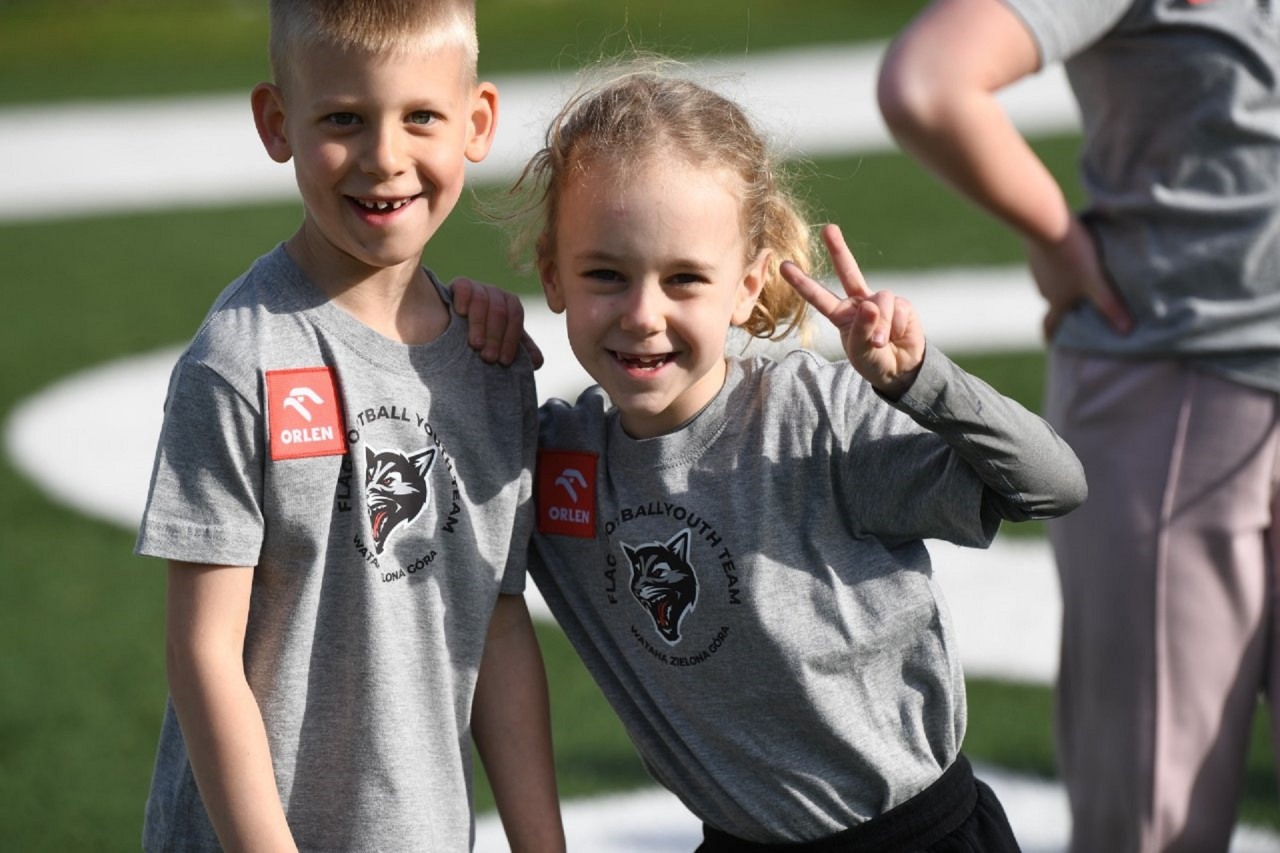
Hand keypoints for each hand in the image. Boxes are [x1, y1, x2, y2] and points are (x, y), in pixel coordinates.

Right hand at [449, 277, 543, 367]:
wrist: (454, 325)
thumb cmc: (484, 337)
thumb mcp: (502, 344)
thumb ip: (521, 352)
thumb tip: (537, 362)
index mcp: (510, 304)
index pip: (515, 318)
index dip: (511, 341)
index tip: (504, 361)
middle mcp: (496, 293)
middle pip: (500, 311)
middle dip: (495, 337)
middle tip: (489, 358)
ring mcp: (478, 288)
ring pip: (482, 301)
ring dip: (479, 324)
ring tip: (476, 345)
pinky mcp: (459, 284)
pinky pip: (464, 287)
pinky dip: (463, 299)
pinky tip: (461, 313)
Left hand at [781, 224, 924, 397]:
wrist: (901, 369)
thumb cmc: (873, 360)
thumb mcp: (861, 352)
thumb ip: (863, 330)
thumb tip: (871, 305)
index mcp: (841, 314)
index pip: (818, 296)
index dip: (801, 282)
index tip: (783, 265)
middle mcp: (860, 302)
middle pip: (848, 271)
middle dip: (839, 249)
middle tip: (828, 229)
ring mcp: (881, 301)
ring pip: (880, 301)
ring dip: (880, 325)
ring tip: (880, 343)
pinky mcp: (902, 305)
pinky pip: (898, 310)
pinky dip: (896, 327)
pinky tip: (897, 337)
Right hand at [1026, 218, 1130, 339]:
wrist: (1047, 223)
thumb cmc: (1073, 255)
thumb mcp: (1096, 282)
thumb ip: (1110, 306)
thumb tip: (1127, 332)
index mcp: (1057, 302)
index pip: (1050, 326)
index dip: (1051, 336)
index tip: (1051, 343)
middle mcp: (1044, 291)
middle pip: (1056, 303)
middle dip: (1067, 306)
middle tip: (1083, 304)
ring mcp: (1038, 272)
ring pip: (1053, 283)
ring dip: (1065, 283)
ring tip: (1082, 275)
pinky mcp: (1036, 254)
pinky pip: (1048, 265)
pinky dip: (1059, 265)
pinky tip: (1072, 254)